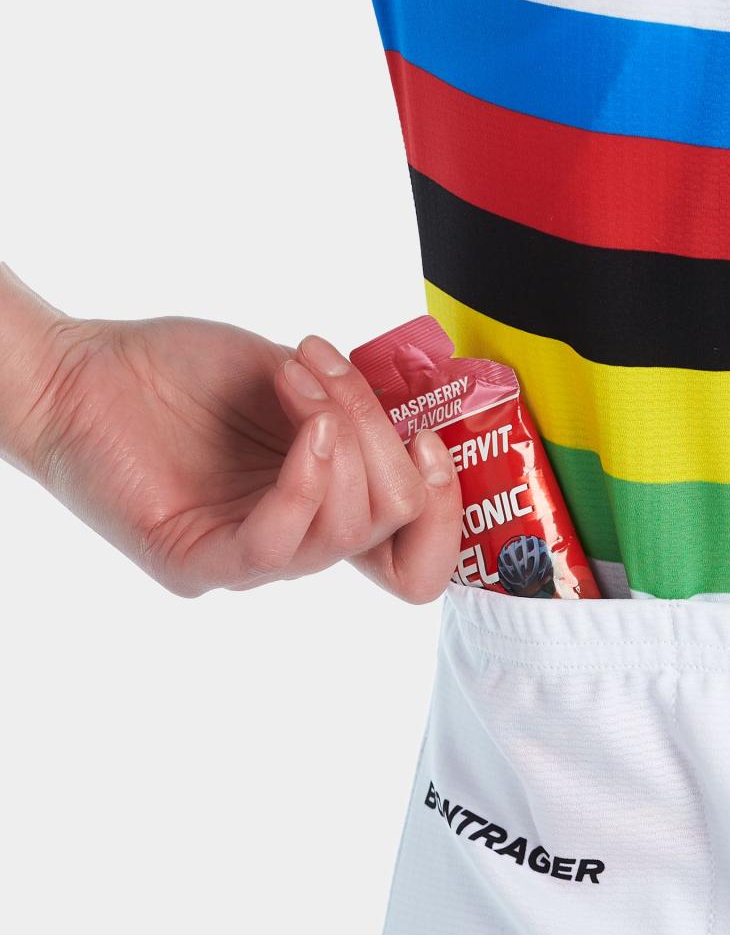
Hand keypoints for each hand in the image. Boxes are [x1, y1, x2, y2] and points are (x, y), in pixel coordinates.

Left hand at [0, 264, 461, 600]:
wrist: (78, 370)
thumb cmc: (180, 373)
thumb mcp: (300, 382)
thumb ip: (360, 411)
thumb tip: (422, 414)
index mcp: (328, 508)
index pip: (417, 556)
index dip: (445, 509)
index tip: (432, 438)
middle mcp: (297, 543)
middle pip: (393, 526)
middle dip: (383, 438)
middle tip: (332, 375)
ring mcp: (250, 561)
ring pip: (348, 529)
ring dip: (343, 437)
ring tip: (299, 376)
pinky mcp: (199, 564)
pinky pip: (278, 544)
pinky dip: (307, 479)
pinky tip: (306, 428)